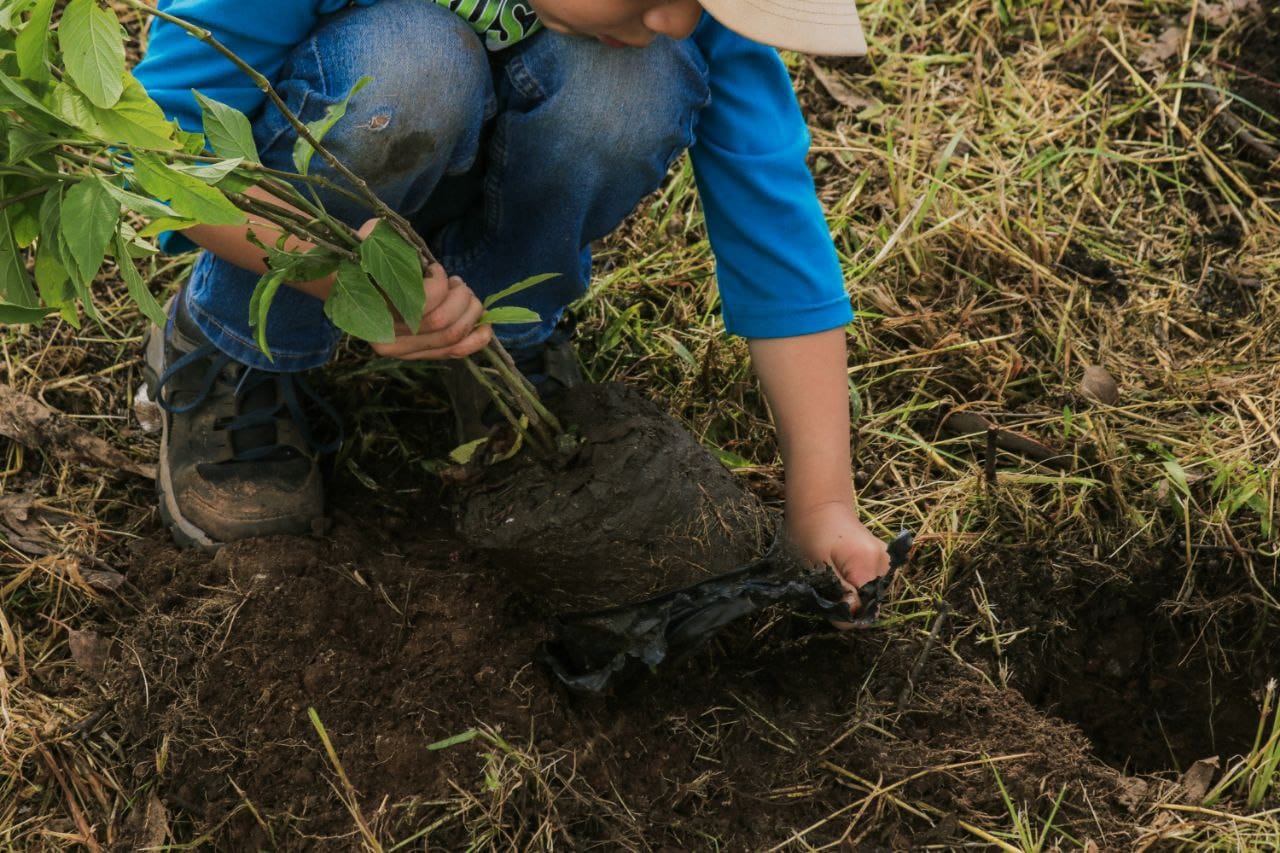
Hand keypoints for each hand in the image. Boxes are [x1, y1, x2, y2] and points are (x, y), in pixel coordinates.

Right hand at [355, 220, 492, 360]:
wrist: (347, 288)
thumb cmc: (363, 260)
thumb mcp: (367, 241)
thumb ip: (376, 236)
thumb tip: (386, 239)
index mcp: (374, 309)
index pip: (422, 302)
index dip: (438, 283)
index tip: (436, 268)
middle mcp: (387, 338)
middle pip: (442, 323)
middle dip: (461, 298)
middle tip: (457, 283)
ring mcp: (403, 351)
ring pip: (451, 338)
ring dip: (469, 313)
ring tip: (464, 295)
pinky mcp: (416, 356)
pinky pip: (453, 353)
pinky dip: (475, 340)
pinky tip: (484, 326)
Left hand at [786, 501, 889, 615]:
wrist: (820, 506)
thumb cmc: (812, 533)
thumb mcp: (818, 565)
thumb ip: (838, 592)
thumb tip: (852, 618)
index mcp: (869, 563)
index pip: (864, 607)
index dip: (844, 612)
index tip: (827, 600)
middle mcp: (885, 563)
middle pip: (871, 602)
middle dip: (849, 604)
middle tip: (827, 587)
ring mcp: (887, 560)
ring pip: (872, 595)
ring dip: (854, 595)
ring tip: (835, 577)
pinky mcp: (884, 559)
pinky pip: (873, 584)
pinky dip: (859, 585)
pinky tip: (844, 573)